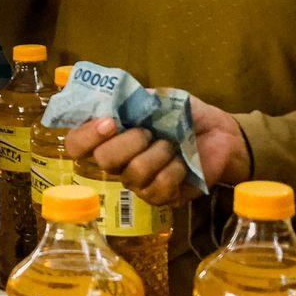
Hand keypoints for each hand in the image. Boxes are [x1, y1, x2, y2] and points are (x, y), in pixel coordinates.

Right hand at [63, 96, 250, 207]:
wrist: (219, 133)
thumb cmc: (184, 114)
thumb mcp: (158, 97)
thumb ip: (132, 99)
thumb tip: (110, 100)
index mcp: (109, 136)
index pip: (76, 144)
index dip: (86, 135)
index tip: (111, 122)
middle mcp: (117, 163)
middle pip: (102, 160)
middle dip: (129, 141)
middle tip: (148, 132)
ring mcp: (137, 183)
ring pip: (133, 174)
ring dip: (157, 153)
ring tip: (171, 145)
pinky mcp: (160, 198)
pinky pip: (158, 188)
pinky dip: (174, 170)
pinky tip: (181, 163)